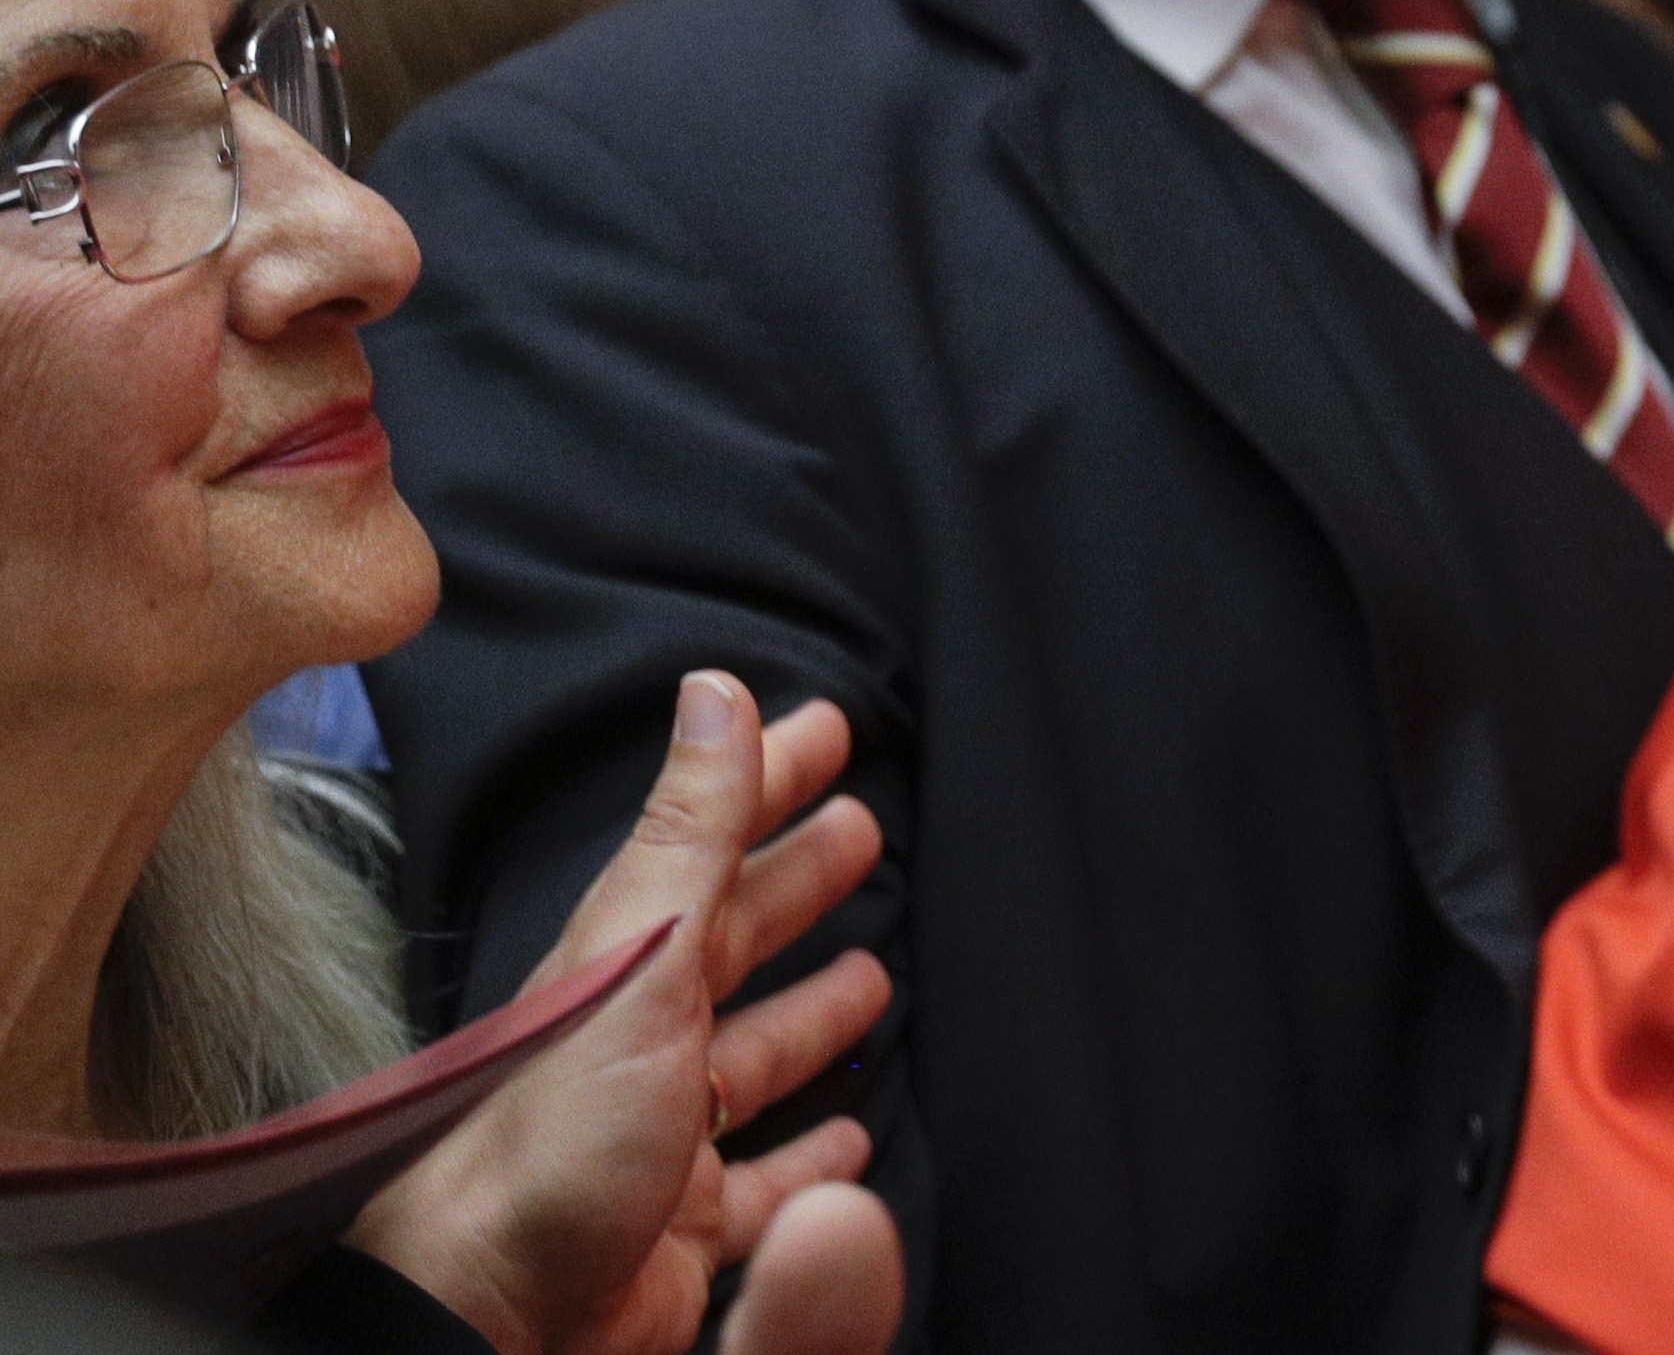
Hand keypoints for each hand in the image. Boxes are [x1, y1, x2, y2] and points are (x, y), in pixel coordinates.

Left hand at [348, 673, 897, 1354]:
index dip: (766, 785)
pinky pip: (762, 1180)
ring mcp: (658, 1142)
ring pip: (753, 1061)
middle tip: (864, 831)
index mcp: (620, 972)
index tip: (829, 728)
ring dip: (811, 1014)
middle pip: (732, 947)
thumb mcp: (636, 960)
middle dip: (798, 886)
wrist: (488, 1315)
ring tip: (874, 973)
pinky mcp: (682, 1235)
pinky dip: (810, 1155)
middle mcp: (635, 1049)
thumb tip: (717, 691)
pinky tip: (849, 1138)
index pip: (708, 851)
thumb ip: (689, 833)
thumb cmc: (551, 1137)